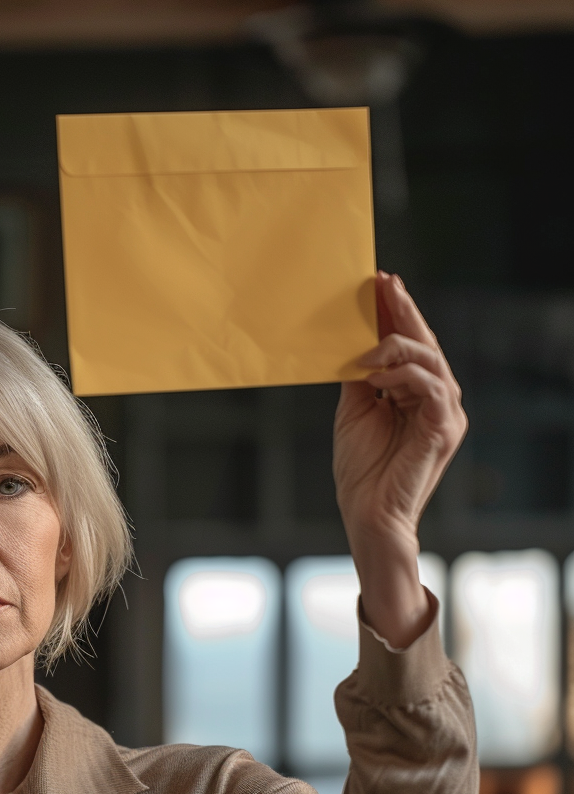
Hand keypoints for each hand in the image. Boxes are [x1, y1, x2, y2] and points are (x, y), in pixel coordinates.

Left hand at [333, 272, 466, 646]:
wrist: (367, 511)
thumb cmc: (361, 468)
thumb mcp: (353, 411)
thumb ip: (358, 377)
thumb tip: (348, 341)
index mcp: (415, 393)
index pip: (408, 345)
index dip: (395, 313)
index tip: (376, 282)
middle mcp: (437, 398)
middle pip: (425, 344)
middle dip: (403, 311)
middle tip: (384, 282)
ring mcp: (445, 413)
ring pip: (431, 360)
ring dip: (398, 345)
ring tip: (367, 345)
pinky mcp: (444, 429)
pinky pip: (432, 388)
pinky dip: (405, 376)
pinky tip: (378, 375)